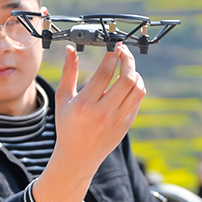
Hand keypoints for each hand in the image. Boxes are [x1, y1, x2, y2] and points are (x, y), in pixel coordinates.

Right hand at [34, 44, 145, 201]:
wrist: (79, 156)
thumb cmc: (68, 125)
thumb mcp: (63, 98)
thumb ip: (68, 72)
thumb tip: (70, 50)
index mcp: (85, 104)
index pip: (105, 73)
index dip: (113, 55)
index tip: (115, 44)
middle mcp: (103, 112)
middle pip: (127, 79)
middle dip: (128, 60)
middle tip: (124, 51)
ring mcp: (118, 119)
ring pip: (138, 89)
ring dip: (135, 73)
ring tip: (126, 67)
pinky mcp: (127, 124)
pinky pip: (138, 99)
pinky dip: (136, 86)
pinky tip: (128, 81)